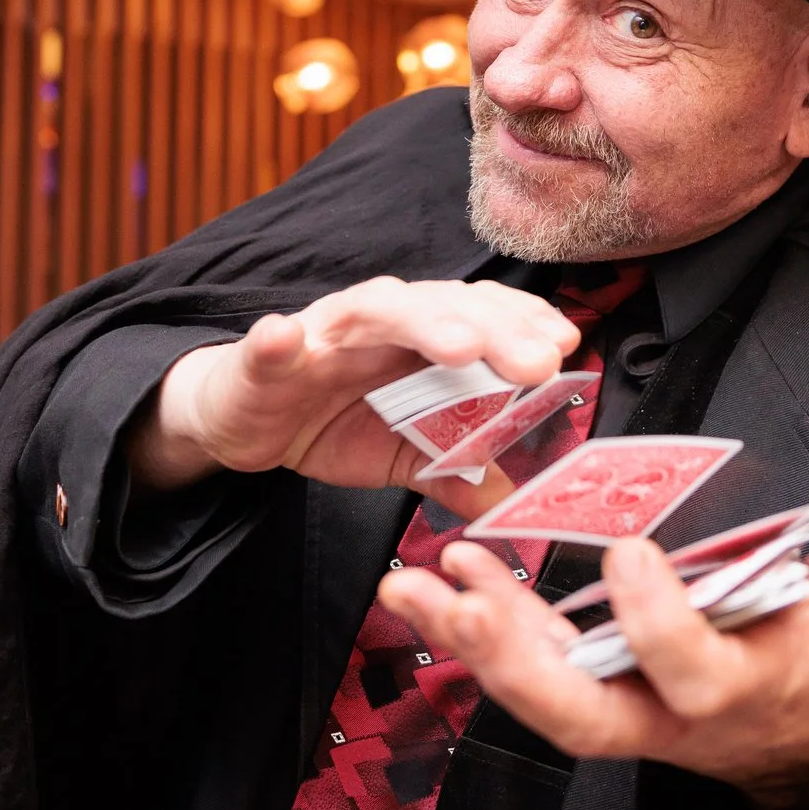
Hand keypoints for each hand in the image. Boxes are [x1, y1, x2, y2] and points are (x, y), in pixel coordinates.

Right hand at [138, 277, 579, 496]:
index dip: (525, 324)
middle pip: (445, 308)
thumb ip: (452, 470)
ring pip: (375, 311)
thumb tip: (510, 500)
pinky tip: (285, 336)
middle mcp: (379, 323)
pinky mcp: (264, 357)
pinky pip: (270, 342)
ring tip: (459, 346)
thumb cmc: (327, 421)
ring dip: (420, 322)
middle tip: (536, 360)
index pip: (483, 316)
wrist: (242, 421)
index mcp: (420, 341)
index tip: (566, 346)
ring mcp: (322, 334)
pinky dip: (276, 339)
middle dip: (495, 330)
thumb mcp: (400, 456)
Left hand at [378, 397, 808, 803]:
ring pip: (537, 704)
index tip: (628, 551)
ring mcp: (624, 720)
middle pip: (584, 716)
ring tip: (418, 582)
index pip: (690, 668)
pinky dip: (472, 642)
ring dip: (473, 646)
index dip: (657, 621)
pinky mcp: (591, 705)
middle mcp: (669, 719)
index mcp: (739, 687)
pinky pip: (522, 684)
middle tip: (469, 592)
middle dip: (521, 662)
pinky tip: (427, 593)